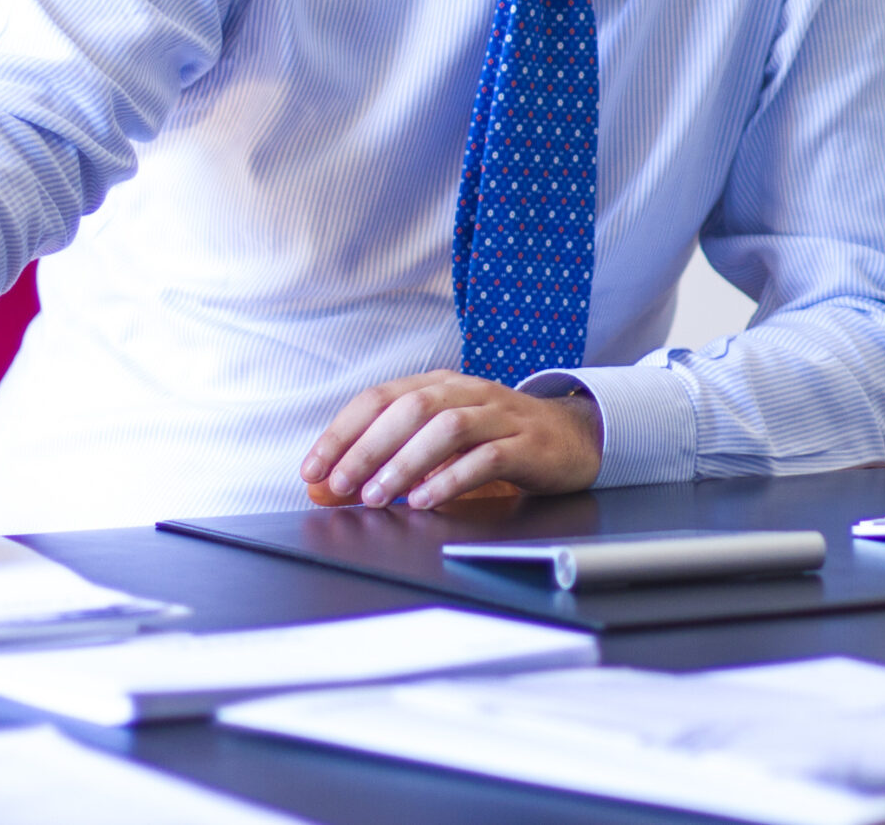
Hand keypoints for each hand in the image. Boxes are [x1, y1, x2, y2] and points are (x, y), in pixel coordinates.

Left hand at [301, 372, 601, 509]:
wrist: (572, 439)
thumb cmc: (496, 440)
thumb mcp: (440, 444)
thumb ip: (388, 460)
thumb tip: (327, 488)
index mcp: (439, 385)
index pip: (379, 398)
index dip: (342, 432)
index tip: (313, 469)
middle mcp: (468, 392)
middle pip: (410, 409)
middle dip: (367, 448)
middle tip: (340, 486)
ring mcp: (501, 415)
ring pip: (447, 428)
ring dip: (406, 463)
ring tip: (378, 497)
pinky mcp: (528, 444)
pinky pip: (487, 457)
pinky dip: (452, 478)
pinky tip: (428, 500)